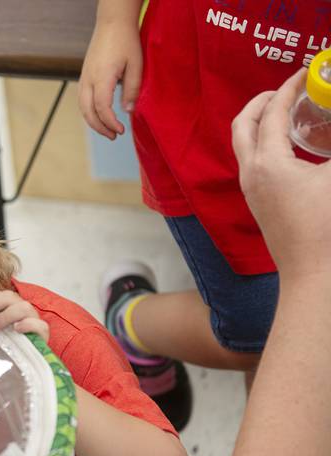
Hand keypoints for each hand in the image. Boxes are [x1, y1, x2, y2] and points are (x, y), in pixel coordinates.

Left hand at [0, 290, 49, 342]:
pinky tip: (17, 329)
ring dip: (7, 314)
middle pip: (10, 296)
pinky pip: (40, 326)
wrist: (12, 372)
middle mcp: (20, 311)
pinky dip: (28, 324)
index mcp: (7, 307)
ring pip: (25, 307)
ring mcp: (33, 322)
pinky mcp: (42, 336)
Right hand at [78, 20, 141, 139]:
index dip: (110, 122)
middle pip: (88, 112)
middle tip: (114, 136)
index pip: (102, 108)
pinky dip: (89, 111)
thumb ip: (132, 90)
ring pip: (82, 107)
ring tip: (107, 129)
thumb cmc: (126, 41)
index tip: (121, 130)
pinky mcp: (85, 75)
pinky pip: (82, 99)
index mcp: (102, 77)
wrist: (112, 22)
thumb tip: (128, 111)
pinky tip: (100, 114)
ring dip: (93, 121)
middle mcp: (88, 79)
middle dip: (100, 127)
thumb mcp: (136, 65)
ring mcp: (84, 77)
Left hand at [231, 67, 330, 280]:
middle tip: (287, 89)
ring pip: (244, 144)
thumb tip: (328, 126)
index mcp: (267, 162)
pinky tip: (290, 146)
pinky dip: (264, 143)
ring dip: (260, 122)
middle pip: (243, 124)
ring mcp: (250, 189)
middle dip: (262, 101)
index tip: (304, 73)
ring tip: (288, 112)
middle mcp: (250, 173)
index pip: (272, 113)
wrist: (312, 272)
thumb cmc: (327, 226)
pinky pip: (252, 162)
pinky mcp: (257, 202)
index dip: (289, 88)